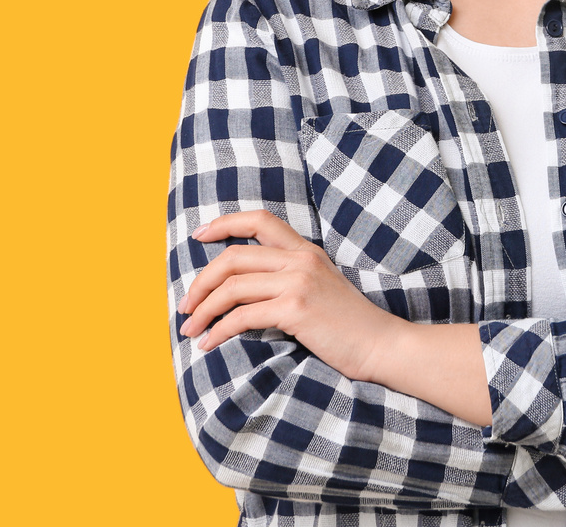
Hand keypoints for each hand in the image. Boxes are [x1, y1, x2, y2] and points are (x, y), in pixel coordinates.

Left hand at [177, 209, 404, 383]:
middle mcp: (300, 260)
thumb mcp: (321, 288)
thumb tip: (245, 289)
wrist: (381, 345)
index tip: (198, 236)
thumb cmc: (349, 325)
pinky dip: (218, 331)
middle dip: (201, 282)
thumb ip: (290, 278)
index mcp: (306, 251)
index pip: (260, 219)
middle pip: (233, 257)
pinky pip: (241, 316)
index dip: (224, 223)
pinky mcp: (295, 309)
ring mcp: (298, 282)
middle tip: (184, 305)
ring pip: (232, 287)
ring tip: (190, 329)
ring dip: (203, 309)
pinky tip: (209, 345)